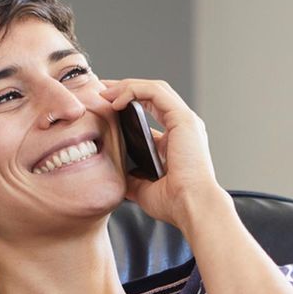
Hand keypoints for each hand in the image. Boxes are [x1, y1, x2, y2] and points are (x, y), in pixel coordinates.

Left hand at [99, 78, 229, 231]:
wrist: (191, 207)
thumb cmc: (175, 203)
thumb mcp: (144, 188)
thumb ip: (133, 177)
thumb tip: (119, 175)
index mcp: (177, 139)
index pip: (152, 109)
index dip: (128, 103)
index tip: (105, 105)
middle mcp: (183, 126)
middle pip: (152, 94)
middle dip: (124, 88)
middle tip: (101, 90)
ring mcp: (185, 120)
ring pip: (154, 88)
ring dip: (127, 86)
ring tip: (104, 91)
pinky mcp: (183, 119)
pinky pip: (155, 92)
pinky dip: (134, 90)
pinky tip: (116, 100)